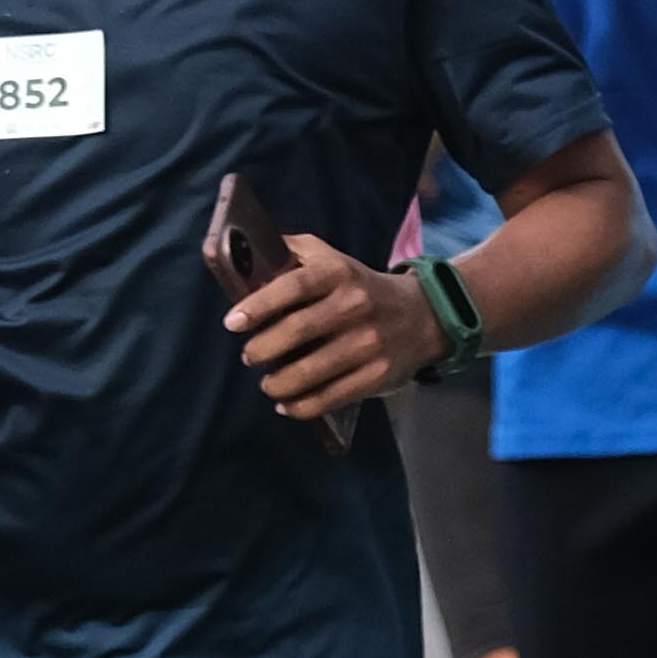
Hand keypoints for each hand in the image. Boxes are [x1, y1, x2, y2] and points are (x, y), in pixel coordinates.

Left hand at [226, 237, 432, 424]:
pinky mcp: (377, 374)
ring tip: (268, 383)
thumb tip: (245, 252)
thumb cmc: (361, 287)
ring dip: (278, 383)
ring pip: (311, 371)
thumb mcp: (334, 258)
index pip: (294, 286)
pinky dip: (302, 406)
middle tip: (249, 356)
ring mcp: (369, 343)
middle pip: (298, 330)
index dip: (259, 304)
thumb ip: (294, 251)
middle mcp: (355, 305)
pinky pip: (332, 396)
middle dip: (262, 349)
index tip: (233, 322)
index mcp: (339, 274)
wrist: (423, 315)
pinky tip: (287, 404)